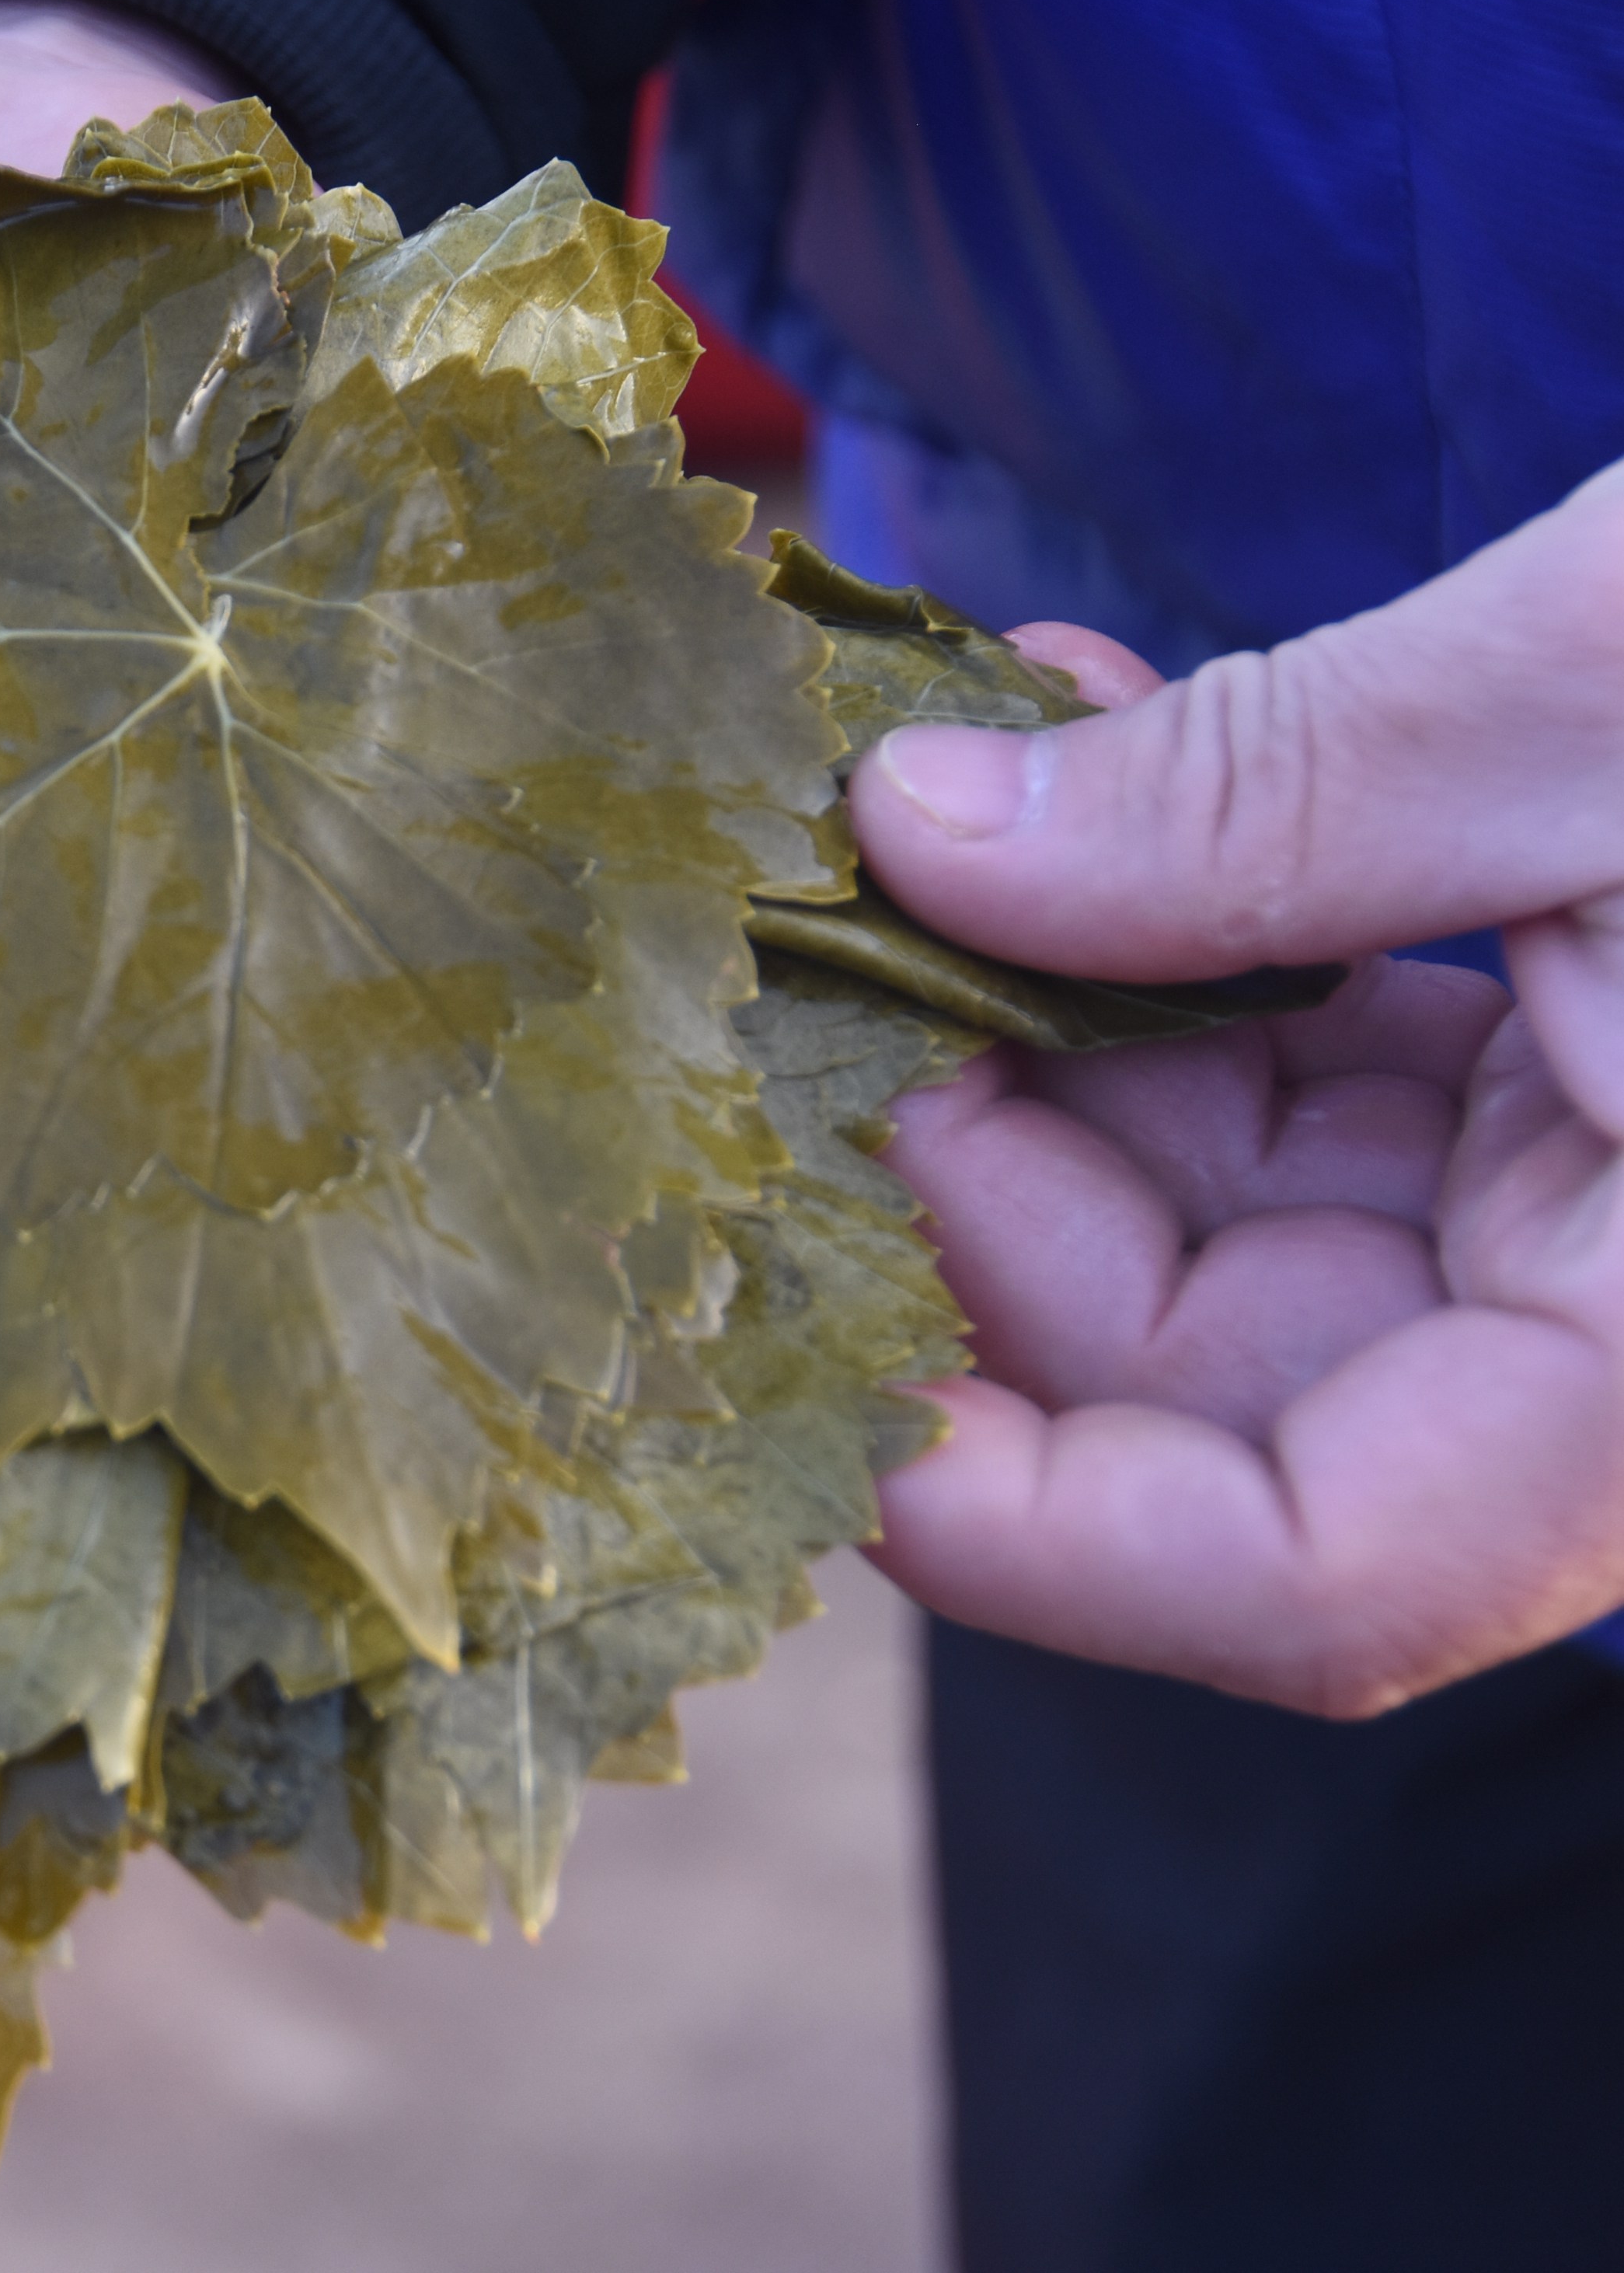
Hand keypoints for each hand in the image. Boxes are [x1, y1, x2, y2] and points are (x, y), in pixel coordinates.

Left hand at [851, 463, 1623, 1714]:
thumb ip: (1270, 796)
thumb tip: (922, 831)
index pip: (1312, 1579)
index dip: (1011, 1514)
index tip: (782, 1351)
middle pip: (1216, 1382)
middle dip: (975, 1176)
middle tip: (803, 956)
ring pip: (1243, 1220)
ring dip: (1050, 1020)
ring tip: (916, 794)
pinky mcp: (1611, 1081)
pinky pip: (1335, 1087)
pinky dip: (1187, 939)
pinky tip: (1059, 745)